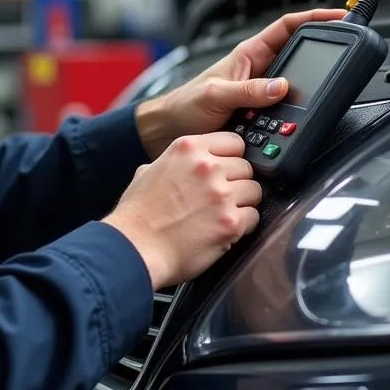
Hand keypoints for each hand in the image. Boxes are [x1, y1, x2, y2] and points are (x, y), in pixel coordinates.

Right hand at [104, 131, 260, 288]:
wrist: (135, 248)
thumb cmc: (138, 215)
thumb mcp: (148, 171)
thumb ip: (174, 162)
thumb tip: (186, 164)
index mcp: (188, 148)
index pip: (234, 141)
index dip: (231, 157)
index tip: (226, 169)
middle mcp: (207, 167)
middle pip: (246, 167)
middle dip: (237, 181)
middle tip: (221, 196)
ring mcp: (221, 194)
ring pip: (254, 191)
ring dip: (243, 203)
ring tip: (223, 213)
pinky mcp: (230, 222)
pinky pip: (254, 216)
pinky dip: (243, 225)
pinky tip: (225, 229)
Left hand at [135, 8, 346, 158]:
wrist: (170, 130)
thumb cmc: (185, 105)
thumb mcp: (216, 95)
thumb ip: (247, 91)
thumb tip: (280, 87)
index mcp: (249, 54)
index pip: (288, 27)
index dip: (314, 18)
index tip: (338, 16)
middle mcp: (259, 71)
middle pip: (299, 55)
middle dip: (322, 51)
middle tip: (346, 49)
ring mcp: (262, 92)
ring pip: (296, 85)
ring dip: (310, 89)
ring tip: (328, 87)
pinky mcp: (261, 113)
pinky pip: (287, 111)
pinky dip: (297, 114)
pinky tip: (304, 120)